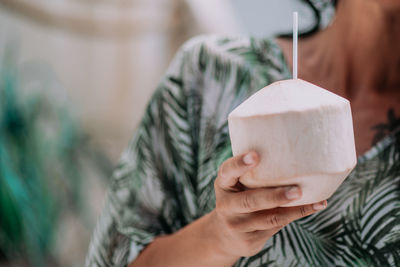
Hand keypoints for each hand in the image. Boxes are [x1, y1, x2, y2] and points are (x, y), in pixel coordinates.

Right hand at [210, 151, 326, 258]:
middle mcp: (226, 205)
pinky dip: (296, 215)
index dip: (240, 163)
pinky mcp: (250, 241)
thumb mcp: (236, 183)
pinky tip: (314, 207)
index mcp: (223, 184)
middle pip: (251, 201)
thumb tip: (292, 153)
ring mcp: (237, 225)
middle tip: (297, 191)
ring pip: (269, 218)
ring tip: (317, 202)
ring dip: (295, 210)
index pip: (228, 171)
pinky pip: (277, 227)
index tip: (255, 156)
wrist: (224, 236)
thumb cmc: (238, 198)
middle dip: (275, 197)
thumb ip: (252, 173)